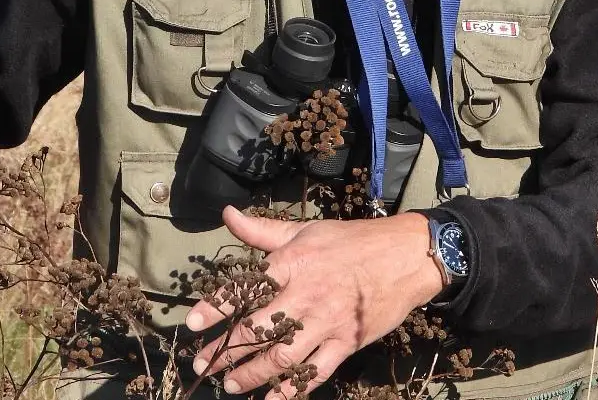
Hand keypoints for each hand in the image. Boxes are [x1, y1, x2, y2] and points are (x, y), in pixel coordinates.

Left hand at [188, 207, 446, 398]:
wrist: (405, 256)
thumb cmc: (351, 241)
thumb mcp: (305, 230)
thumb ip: (262, 230)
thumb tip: (227, 214)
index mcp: (291, 264)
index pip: (245, 288)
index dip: (216, 306)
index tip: (192, 322)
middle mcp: (305, 295)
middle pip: (257, 328)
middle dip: (226, 350)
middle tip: (203, 364)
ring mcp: (327, 322)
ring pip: (282, 355)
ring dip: (253, 373)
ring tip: (230, 384)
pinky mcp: (347, 342)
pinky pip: (316, 371)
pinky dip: (293, 389)